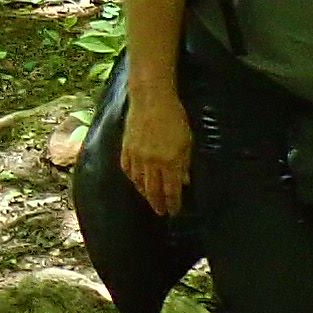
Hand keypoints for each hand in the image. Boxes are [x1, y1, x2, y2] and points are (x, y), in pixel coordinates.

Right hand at [120, 79, 191, 217]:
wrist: (151, 99)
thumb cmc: (174, 118)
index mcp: (169, 161)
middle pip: (153, 191)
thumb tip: (184, 182)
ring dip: (145, 194)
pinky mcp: (126, 149)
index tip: (174, 211)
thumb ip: (184, 164)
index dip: (173, 203)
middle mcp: (151, 162)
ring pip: (139, 183)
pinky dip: (133, 179)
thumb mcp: (186, 141)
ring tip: (150, 199)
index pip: (171, 190)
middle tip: (161, 212)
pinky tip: (136, 182)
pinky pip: (128, 170)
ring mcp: (136, 156)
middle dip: (158, 204)